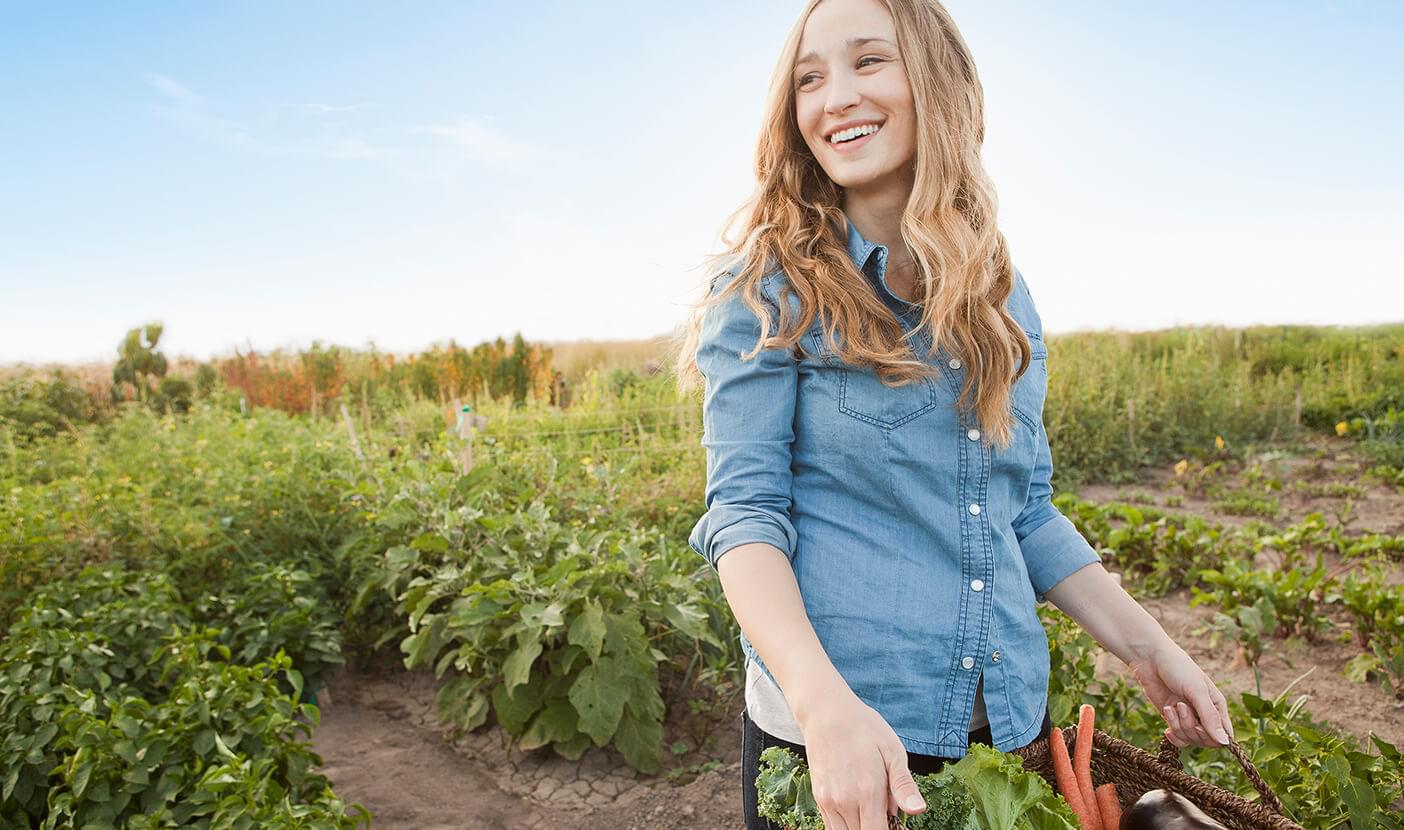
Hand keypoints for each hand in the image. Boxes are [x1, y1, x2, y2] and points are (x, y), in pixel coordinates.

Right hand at [794, 691, 925, 829]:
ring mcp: (829, 800)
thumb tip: (918, 810)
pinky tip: (857, 809)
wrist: (826, 713)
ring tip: (872, 810)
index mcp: (868, 791)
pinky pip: (832, 826)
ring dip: (861, 828)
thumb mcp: (893, 751)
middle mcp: (845, 801)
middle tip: (887, 814)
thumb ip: (903, 786)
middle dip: (877, 828)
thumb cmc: (864, 728)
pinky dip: (846, 826)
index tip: (897, 824)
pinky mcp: (818, 797)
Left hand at [1128, 641, 1233, 747]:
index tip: (1199, 724)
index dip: (1212, 737)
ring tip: (1171, 707)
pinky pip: (1178, 737)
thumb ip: (1210, 717)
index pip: (1225, 736)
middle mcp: (1205, 714)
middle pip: (1206, 740)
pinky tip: (1166, 721)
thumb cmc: (1178, 668)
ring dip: (1178, 726)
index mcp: (1218, 706)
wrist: (1150, 659)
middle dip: (1191, 728)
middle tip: (1181, 707)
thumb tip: (1225, 743)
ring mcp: (1188, 717)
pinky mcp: (1173, 719)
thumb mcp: (1196, 691)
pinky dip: (1172, 732)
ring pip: (1190, 739)